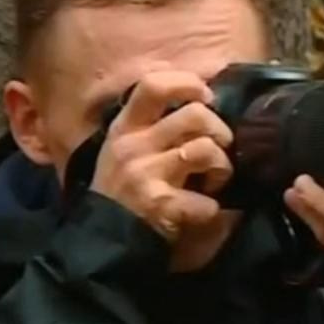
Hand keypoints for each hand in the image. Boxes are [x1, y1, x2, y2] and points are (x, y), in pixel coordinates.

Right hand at [89, 71, 233, 241]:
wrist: (102, 240)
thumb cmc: (121, 191)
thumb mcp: (123, 149)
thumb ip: (151, 125)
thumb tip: (197, 101)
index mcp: (125, 127)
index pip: (154, 85)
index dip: (187, 83)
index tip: (205, 96)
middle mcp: (133, 145)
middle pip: (194, 114)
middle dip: (219, 130)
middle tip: (220, 146)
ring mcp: (146, 174)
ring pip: (205, 149)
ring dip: (221, 166)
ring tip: (215, 179)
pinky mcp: (161, 205)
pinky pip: (206, 201)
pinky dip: (211, 208)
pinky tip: (201, 210)